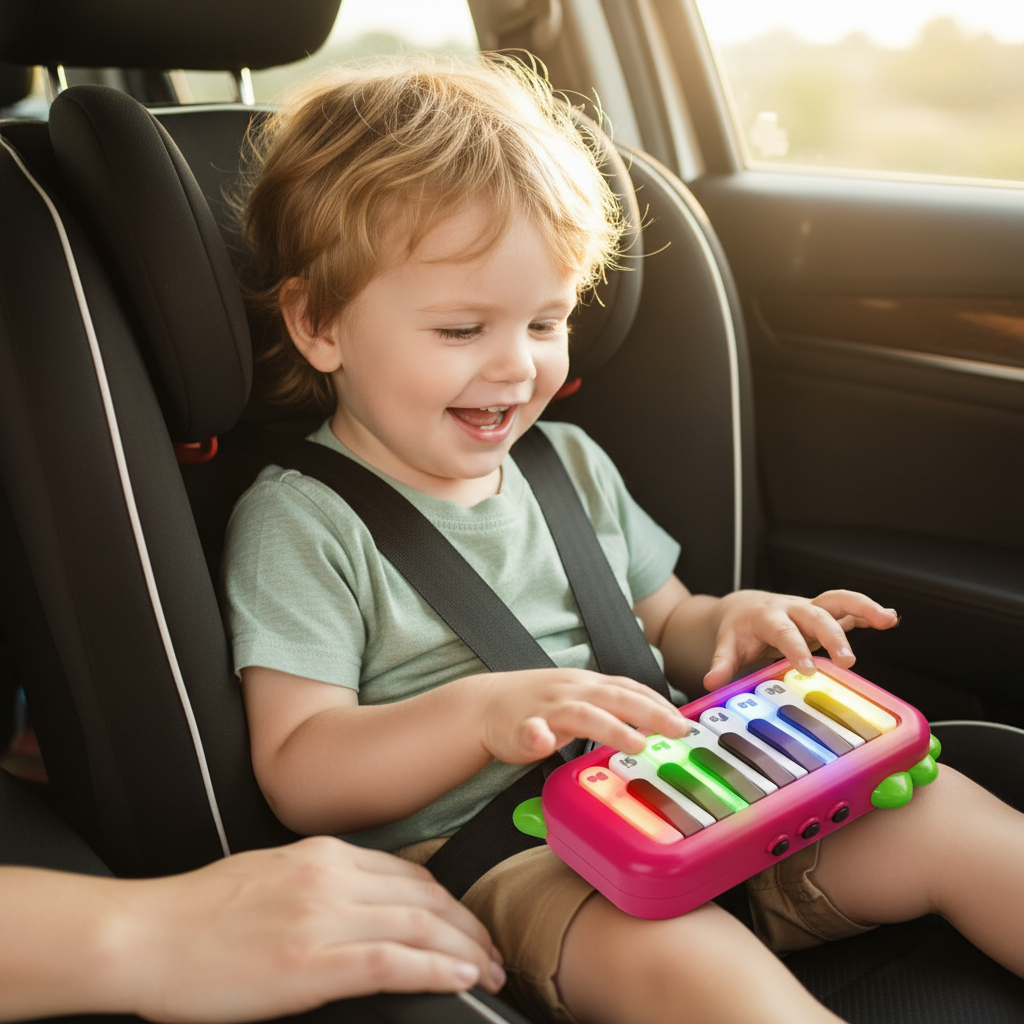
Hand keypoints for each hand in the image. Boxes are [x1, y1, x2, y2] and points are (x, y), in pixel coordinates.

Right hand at [116, 837, 504, 1021]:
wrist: (147, 934)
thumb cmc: (199, 913)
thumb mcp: (271, 875)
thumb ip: (321, 883)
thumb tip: (363, 906)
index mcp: (324, 854)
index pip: (409, 873)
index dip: (448, 902)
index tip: (467, 923)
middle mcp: (333, 876)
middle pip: (425, 897)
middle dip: (467, 927)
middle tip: (495, 952)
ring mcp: (324, 916)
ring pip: (420, 927)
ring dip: (465, 952)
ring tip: (490, 972)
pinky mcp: (311, 962)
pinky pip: (394, 962)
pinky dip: (436, 970)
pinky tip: (461, 979)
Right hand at [479, 667, 687, 763]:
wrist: (484, 704)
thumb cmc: (537, 704)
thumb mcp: (578, 697)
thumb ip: (610, 706)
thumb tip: (653, 721)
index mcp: (586, 685)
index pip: (628, 688)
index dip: (658, 702)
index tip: (684, 720)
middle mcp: (571, 692)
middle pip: (615, 698)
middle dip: (650, 713)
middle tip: (678, 730)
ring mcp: (546, 709)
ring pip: (581, 714)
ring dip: (610, 727)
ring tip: (635, 742)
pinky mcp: (520, 727)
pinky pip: (529, 730)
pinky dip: (536, 736)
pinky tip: (543, 744)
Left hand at [702, 589, 897, 690]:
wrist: (743, 607)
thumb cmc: (739, 629)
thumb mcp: (727, 644)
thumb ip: (721, 663)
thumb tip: (711, 683)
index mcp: (769, 617)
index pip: (784, 632)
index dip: (796, 649)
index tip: (807, 669)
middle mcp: (793, 608)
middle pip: (816, 616)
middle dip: (833, 636)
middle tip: (848, 661)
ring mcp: (811, 609)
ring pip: (838, 601)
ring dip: (863, 608)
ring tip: (887, 619)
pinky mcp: (824, 613)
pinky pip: (848, 609)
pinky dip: (868, 613)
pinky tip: (890, 619)